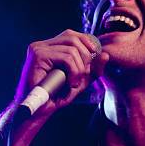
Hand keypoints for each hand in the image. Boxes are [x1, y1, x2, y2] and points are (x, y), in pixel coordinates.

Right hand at [9, 29, 108, 145]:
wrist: (38, 110)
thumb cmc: (56, 96)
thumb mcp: (80, 81)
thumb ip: (93, 69)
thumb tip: (106, 55)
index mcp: (49, 47)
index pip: (72, 35)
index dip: (87, 44)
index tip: (93, 61)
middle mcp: (42, 45)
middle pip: (73, 38)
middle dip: (85, 57)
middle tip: (83, 75)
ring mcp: (38, 49)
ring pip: (72, 49)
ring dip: (79, 68)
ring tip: (74, 83)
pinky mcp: (38, 56)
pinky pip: (66, 58)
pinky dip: (74, 71)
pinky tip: (70, 83)